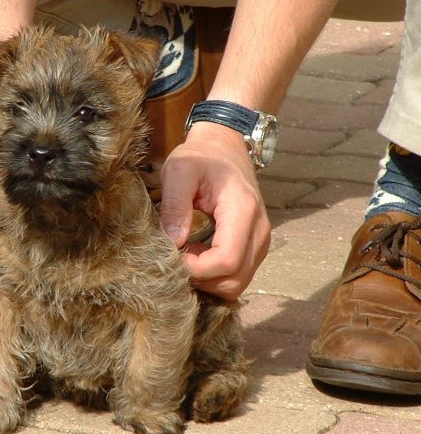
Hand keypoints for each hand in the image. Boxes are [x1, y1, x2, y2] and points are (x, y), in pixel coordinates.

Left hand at [159, 122, 270, 300]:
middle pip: (233, 280)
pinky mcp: (255, 247)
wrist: (224, 149)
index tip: (173, 255)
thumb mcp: (179, 171)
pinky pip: (237, 276)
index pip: (226, 261)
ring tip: (187, 253)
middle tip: (177, 256)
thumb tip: (173, 243)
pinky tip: (197, 254)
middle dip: (200, 279)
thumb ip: (174, 205)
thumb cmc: (200, 158)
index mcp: (242, 211)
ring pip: (236, 284)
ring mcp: (260, 242)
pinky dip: (215, 276)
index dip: (196, 269)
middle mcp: (259, 231)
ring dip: (207, 279)